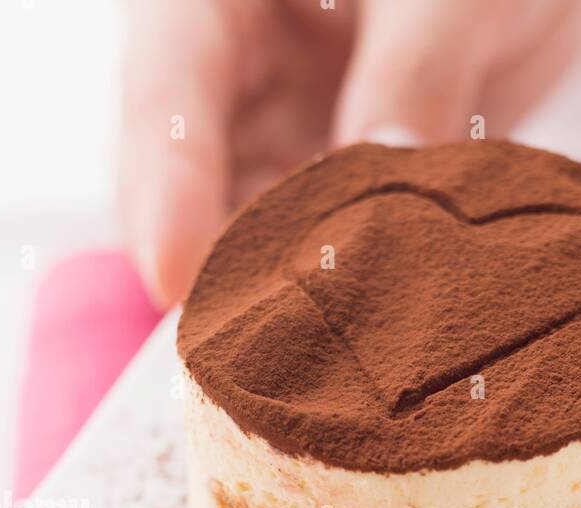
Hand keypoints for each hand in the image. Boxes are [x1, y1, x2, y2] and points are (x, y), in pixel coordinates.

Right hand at [119, 0, 580, 307]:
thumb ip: (414, 73)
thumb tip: (387, 169)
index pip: (166, 93)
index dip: (167, 190)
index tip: (172, 277)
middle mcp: (237, 74)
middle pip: (197, 185)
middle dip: (219, 268)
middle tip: (244, 353)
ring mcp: (286, 136)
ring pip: (258, 232)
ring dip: (285, 295)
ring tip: (310, 361)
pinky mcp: (337, 190)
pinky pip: (327, 253)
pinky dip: (347, 297)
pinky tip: (369, 341)